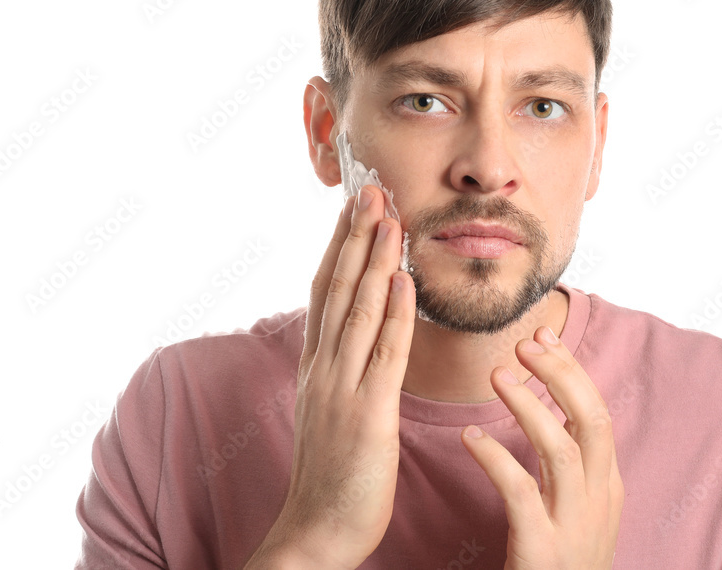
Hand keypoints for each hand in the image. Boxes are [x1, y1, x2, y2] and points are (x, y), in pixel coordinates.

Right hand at [245, 185, 415, 569]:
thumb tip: (357, 328)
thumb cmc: (331, 471)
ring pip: (360, 310)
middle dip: (356, 236)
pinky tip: (404, 280)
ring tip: (390, 218)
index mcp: (317, 364)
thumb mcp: (330, 406)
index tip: (355, 207)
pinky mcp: (368, 414)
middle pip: (339, 288)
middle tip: (372, 191)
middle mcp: (324, 367)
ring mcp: (342, 388)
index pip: (327, 290)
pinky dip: (396, 314)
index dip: (340, 245)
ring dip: (375, 261)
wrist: (316, 531)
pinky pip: (385, 354)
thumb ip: (342, 365)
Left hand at [461, 326, 623, 569]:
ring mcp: (575, 527)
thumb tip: (546, 404)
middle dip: (562, 376)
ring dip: (530, 407)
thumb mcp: (573, 507)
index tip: (541, 334)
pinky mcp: (544, 553)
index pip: (597, 412)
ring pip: (563, 451)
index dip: (571, 370)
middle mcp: (600, 501)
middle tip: (525, 343)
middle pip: (593, 421)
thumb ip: (564, 461)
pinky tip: (471, 438)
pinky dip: (497, 460)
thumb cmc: (556, 562)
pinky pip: (522, 495)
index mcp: (607, 485)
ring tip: (498, 376)